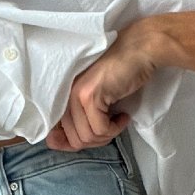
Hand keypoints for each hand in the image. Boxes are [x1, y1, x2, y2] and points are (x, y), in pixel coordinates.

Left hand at [45, 19, 160, 150]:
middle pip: (75, 139)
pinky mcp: (90, 95)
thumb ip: (79, 118)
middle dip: (98, 140)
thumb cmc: (122, 72)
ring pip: (88, 136)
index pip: (55, 135)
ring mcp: (76, 94)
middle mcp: (64, 95)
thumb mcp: (96, 98)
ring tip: (118, 119)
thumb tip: (57, 143)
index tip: (94, 138)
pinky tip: (123, 116)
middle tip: (111, 127)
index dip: (72, 144)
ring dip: (108, 134)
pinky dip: (116, 128)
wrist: (140, 49)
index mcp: (62, 95)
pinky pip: (101, 129)